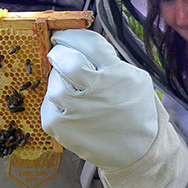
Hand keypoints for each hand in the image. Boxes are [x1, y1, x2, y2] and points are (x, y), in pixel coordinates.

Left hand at [40, 29, 157, 169]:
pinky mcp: (62, 127)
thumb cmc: (136, 111)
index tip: (63, 36)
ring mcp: (76, 110)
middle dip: (59, 53)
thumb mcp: (135, 78)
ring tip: (72, 89)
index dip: (70, 35)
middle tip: (61, 56)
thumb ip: (111, 60)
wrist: (139, 151)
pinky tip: (69, 107)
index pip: (87, 42)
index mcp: (115, 73)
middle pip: (65, 59)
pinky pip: (47, 104)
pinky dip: (55, 103)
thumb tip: (82, 45)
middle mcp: (95, 89)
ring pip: (54, 82)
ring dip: (59, 81)